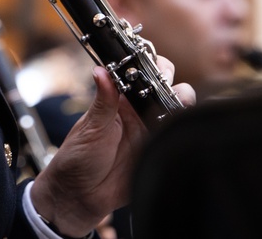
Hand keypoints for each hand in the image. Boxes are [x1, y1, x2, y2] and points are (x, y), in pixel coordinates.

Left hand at [30, 57, 194, 236]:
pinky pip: (177, 136)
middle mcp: (139, 111)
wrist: (81, 194)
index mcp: (120, 99)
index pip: (142, 73)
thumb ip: (103, 100)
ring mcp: (151, 130)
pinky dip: (183, 129)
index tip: (156, 69)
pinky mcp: (158, 150)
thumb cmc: (78, 157)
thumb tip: (100, 70)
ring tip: (176, 107)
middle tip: (167, 90)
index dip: (153, 66)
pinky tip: (179, 128)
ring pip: (177, 109)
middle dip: (173, 83)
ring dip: (182, 103)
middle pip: (167, 87)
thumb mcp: (91, 127)